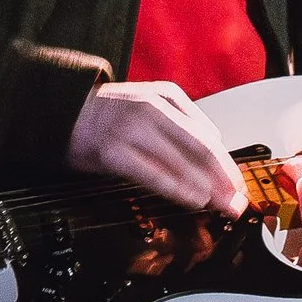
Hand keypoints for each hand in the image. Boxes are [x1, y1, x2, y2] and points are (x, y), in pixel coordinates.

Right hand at [66, 79, 246, 214]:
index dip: (227, 165)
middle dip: (224, 179)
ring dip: (206, 187)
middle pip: (200, 148)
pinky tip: (192, 199)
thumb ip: (182, 119)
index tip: (239, 185)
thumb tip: (215, 142)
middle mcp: (152, 110)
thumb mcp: (149, 101)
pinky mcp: (113, 151)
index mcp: (165, 97)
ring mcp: (132, 130)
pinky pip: (152, 173)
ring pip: (180, 161)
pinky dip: (176, 187)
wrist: (61, 110)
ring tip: (221, 205)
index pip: (207, 136)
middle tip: (238, 201)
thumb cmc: (107, 113)